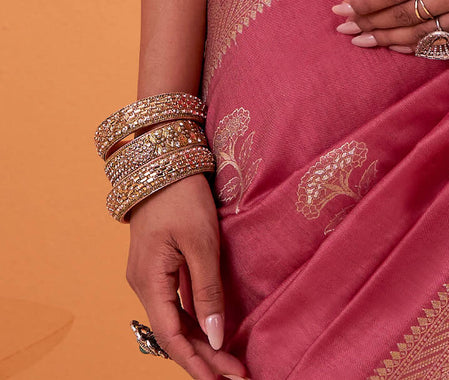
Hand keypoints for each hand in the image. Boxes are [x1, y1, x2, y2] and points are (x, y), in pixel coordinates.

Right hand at [125, 174, 249, 377]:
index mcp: (148, 281)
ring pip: (175, 320)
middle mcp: (143, 284)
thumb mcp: (201, 243)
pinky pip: (176, 303)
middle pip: (174, 333)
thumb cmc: (183, 195)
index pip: (171, 338)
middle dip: (205, 358)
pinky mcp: (159, 265)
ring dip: (202, 342)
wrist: (164, 159)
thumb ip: (207, 292)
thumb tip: (216, 337)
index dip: (198, 363)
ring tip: (230, 363)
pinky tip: (214, 332)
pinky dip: (195, 320)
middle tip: (237, 376)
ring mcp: (150, 275)